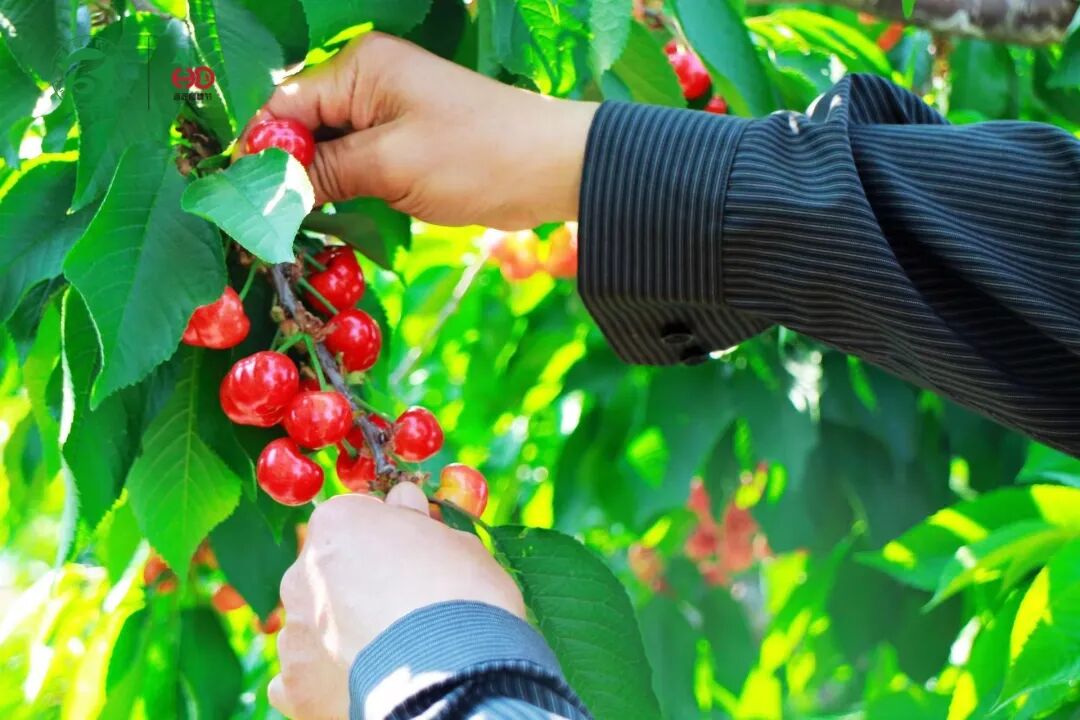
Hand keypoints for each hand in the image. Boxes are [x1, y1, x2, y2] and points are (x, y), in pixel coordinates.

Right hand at [247, 32, 598, 229]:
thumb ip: (327, 172)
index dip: (263, 152)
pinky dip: (343, 191)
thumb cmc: (478, 158)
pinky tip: (331, 221)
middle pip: (302, 127)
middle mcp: (368, 81)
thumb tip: (268, 189)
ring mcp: (388, 111)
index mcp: (361, 68)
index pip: (284, 104)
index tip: (248, 203)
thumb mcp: (393, 165)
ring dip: (315, 186)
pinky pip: (357, 163)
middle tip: (268, 225)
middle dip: (287, 172)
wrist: (554, 168)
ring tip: (295, 229)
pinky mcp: (405, 142)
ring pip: (328, 150)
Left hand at [267, 483, 524, 719]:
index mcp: (336, 524)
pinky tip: (367, 678)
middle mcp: (302, 571)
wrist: (452, 667)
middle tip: (403, 605)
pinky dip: (331, 676)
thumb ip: (416, 522)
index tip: (410, 554)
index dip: (384, 536)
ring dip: (345, 630)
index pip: (353, 518)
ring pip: (317, 623)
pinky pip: (308, 673)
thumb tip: (404, 502)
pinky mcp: (295, 685)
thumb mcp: (453, 541)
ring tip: (392, 648)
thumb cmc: (461, 591)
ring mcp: (295, 630)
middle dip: (358, 583)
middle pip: (328, 570)